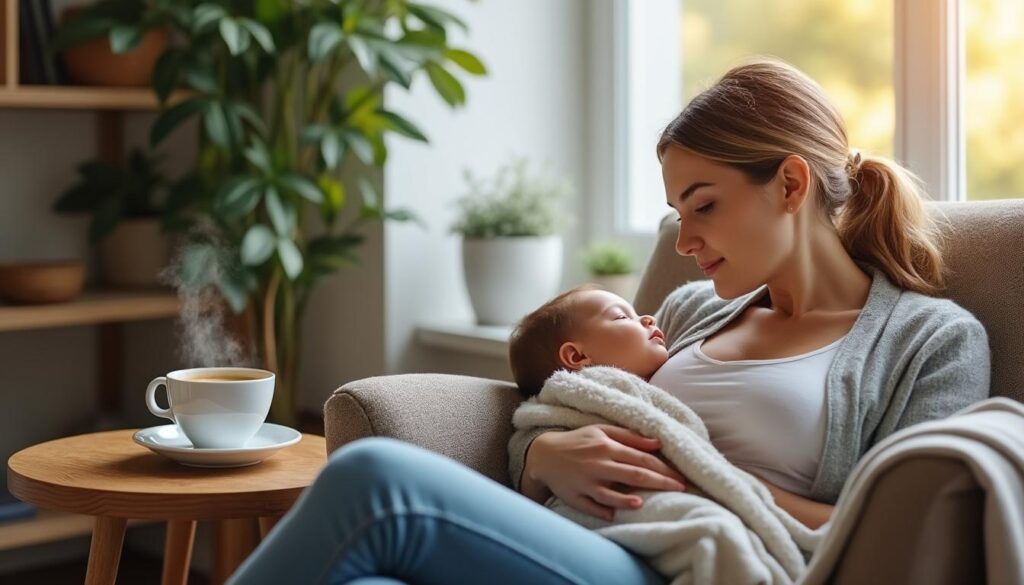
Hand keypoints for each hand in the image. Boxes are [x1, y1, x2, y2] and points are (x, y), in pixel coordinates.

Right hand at [526, 424, 687, 520]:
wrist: (544, 454)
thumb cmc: (578, 441)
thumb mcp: (601, 431)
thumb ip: (630, 436)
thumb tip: (659, 443)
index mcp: (606, 446)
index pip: (642, 459)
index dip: (664, 468)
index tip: (682, 477)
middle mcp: (598, 464)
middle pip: (634, 475)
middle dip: (660, 483)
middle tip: (682, 489)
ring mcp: (586, 482)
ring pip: (611, 493)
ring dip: (628, 499)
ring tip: (646, 503)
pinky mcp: (574, 496)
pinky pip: (592, 506)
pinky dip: (605, 510)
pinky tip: (618, 513)